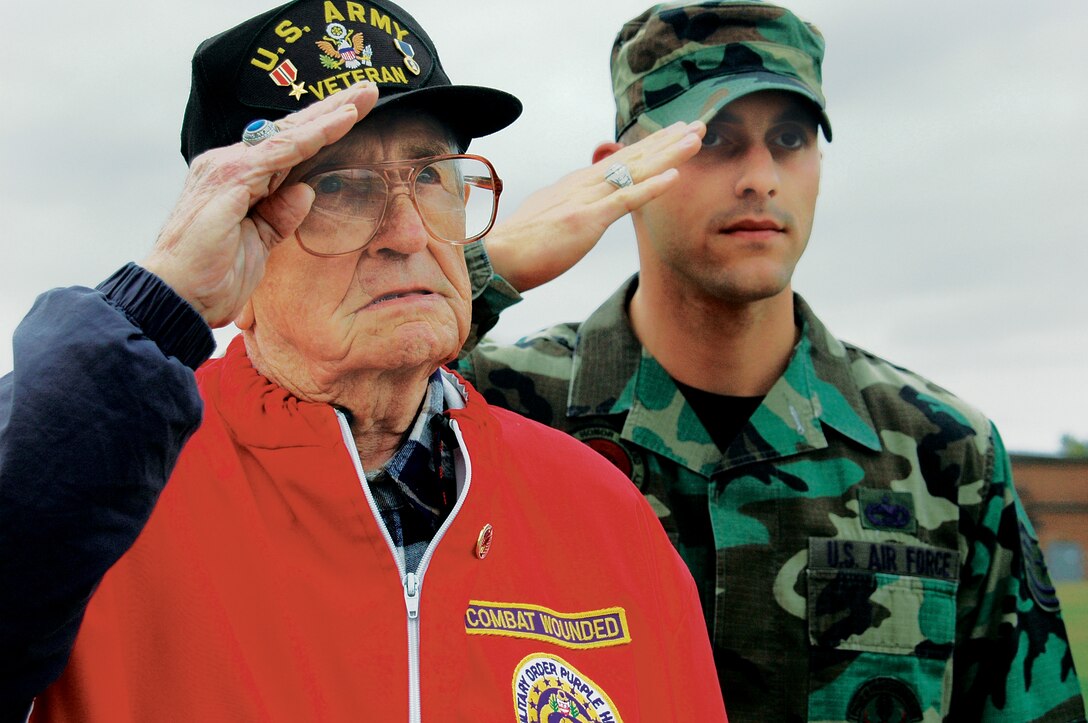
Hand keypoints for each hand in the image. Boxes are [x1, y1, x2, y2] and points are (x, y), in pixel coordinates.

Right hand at [141, 82, 379, 327]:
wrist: (177, 297)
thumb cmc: (212, 276)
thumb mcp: (258, 245)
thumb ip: (279, 217)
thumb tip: (306, 192)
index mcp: (236, 179)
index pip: (287, 147)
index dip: (322, 129)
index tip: (355, 114)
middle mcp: (229, 164)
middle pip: (290, 131)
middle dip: (331, 110)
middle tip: (368, 91)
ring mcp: (227, 167)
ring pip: (289, 134)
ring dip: (329, 114)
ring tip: (363, 97)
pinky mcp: (230, 178)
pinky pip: (281, 151)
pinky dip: (313, 135)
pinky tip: (339, 122)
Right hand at [483, 121, 704, 292]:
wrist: (494, 257)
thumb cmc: (519, 245)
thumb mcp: (548, 216)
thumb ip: (567, 206)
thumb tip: (577, 204)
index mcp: (577, 185)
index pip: (620, 162)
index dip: (650, 147)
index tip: (674, 135)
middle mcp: (584, 185)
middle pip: (633, 158)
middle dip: (668, 141)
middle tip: (698, 125)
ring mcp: (586, 200)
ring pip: (635, 171)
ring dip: (668, 154)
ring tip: (695, 139)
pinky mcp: (585, 220)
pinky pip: (625, 201)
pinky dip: (651, 188)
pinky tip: (674, 177)